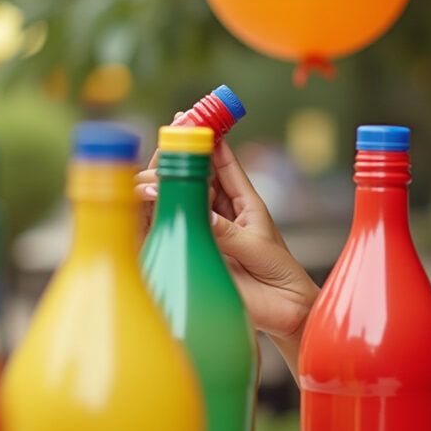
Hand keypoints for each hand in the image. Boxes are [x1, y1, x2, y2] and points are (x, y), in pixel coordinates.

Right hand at [135, 133, 317, 365]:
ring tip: (151, 178)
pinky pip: (172, 228)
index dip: (208, 138)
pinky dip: (157, 216)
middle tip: (164, 149)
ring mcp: (207, 232)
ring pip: (180, 199)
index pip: (223, 163)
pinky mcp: (195, 254)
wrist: (284, 314)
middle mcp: (222, 213)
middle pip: (195, 177)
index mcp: (245, 203)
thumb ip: (226, 231)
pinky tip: (146, 204)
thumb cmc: (280, 277)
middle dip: (179, 160)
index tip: (190, 116)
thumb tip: (196, 210)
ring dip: (165, 186)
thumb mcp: (256, 248)